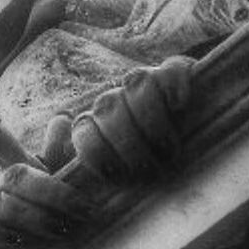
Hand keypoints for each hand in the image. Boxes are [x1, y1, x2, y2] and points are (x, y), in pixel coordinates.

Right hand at [0, 162, 95, 247]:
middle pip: (15, 175)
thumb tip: (63, 118)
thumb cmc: (53, 225)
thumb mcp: (64, 194)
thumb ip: (62, 159)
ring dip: (28, 215)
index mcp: (19, 171)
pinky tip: (15, 239)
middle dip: (51, 191)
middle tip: (82, 211)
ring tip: (58, 231)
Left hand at [71, 56, 193, 180]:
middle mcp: (115, 101)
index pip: (83, 129)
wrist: (188, 148)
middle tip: (152, 172)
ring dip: (152, 121)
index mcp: (94, 123)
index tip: (119, 179)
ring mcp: (144, 84)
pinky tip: (178, 106)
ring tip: (169, 151)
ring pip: (135, 84)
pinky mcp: (176, 73)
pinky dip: (174, 86)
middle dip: (129, 144)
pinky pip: (171, 69)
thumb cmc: (142, 169)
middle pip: (108, 107)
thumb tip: (61, 120)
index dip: (97, 153)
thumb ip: (60, 156)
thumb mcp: (105, 173)